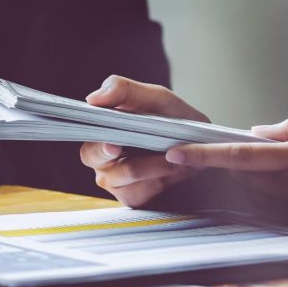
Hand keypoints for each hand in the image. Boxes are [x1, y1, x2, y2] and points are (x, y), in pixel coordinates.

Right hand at [80, 75, 207, 205]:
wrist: (203, 148)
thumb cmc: (175, 120)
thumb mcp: (156, 97)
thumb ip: (124, 90)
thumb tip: (94, 98)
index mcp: (101, 129)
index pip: (83, 131)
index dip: (92, 134)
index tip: (109, 139)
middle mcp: (100, 156)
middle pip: (90, 155)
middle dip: (110, 151)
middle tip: (120, 147)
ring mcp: (112, 179)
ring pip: (122, 173)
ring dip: (152, 164)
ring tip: (173, 155)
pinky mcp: (129, 196)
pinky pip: (136, 192)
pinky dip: (159, 180)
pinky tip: (173, 170)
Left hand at [164, 118, 287, 205]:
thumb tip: (255, 131)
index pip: (239, 156)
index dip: (204, 154)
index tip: (176, 153)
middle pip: (239, 176)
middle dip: (234, 167)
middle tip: (249, 158)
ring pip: (251, 195)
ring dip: (253, 185)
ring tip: (280, 175)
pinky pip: (267, 211)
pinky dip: (267, 200)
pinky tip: (287, 193)